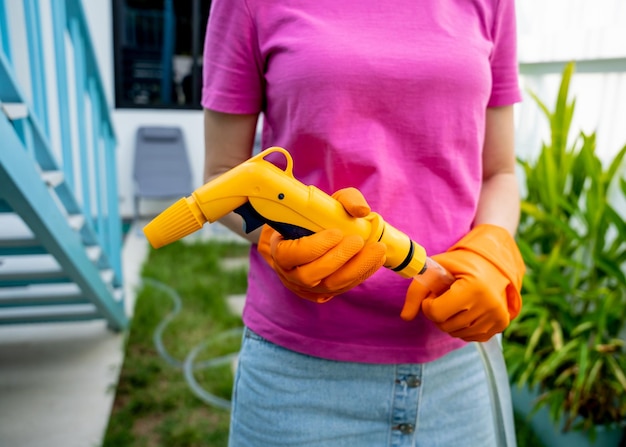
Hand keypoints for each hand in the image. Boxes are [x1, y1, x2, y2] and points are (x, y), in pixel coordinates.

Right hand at [257, 187, 385, 302]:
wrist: (309, 237)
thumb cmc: (313, 219)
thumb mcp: (325, 202)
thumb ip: (344, 200)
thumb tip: (361, 211)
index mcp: (281, 251)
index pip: (292, 254)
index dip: (314, 246)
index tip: (336, 232)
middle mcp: (291, 274)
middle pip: (311, 275)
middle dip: (338, 258)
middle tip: (358, 240)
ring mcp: (308, 288)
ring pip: (331, 285)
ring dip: (357, 268)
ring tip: (377, 250)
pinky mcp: (324, 294)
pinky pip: (344, 288)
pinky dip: (363, 273)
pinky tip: (377, 259)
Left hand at [401, 224, 524, 341]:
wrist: (492, 264)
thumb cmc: (459, 265)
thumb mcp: (436, 269)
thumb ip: (416, 291)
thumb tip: (405, 317)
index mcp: (474, 287)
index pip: (436, 313)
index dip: (428, 304)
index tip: (434, 294)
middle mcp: (489, 305)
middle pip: (445, 325)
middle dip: (437, 313)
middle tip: (445, 296)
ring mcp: (497, 317)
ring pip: (456, 333)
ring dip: (448, 320)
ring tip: (456, 301)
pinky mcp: (501, 325)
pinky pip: (469, 337)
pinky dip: (461, 326)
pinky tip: (466, 310)